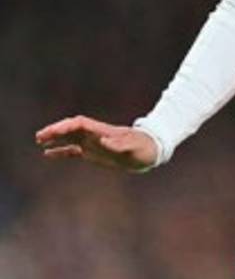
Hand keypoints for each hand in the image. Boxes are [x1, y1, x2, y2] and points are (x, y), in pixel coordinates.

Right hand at [35, 115, 158, 173]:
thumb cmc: (144, 148)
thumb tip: (103, 140)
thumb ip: (119, 144)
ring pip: (69, 138)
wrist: (150, 151)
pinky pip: (73, 150)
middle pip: (71, 128)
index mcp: (103, 131)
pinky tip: (48, 154)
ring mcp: (93, 143)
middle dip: (56, 131)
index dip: (66, 126)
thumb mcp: (134, 147)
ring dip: (55, 139)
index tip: (54, 131)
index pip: (80, 124)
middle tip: (39, 136)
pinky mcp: (93, 152)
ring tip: (39, 141)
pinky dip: (60, 151)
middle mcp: (95, 135)